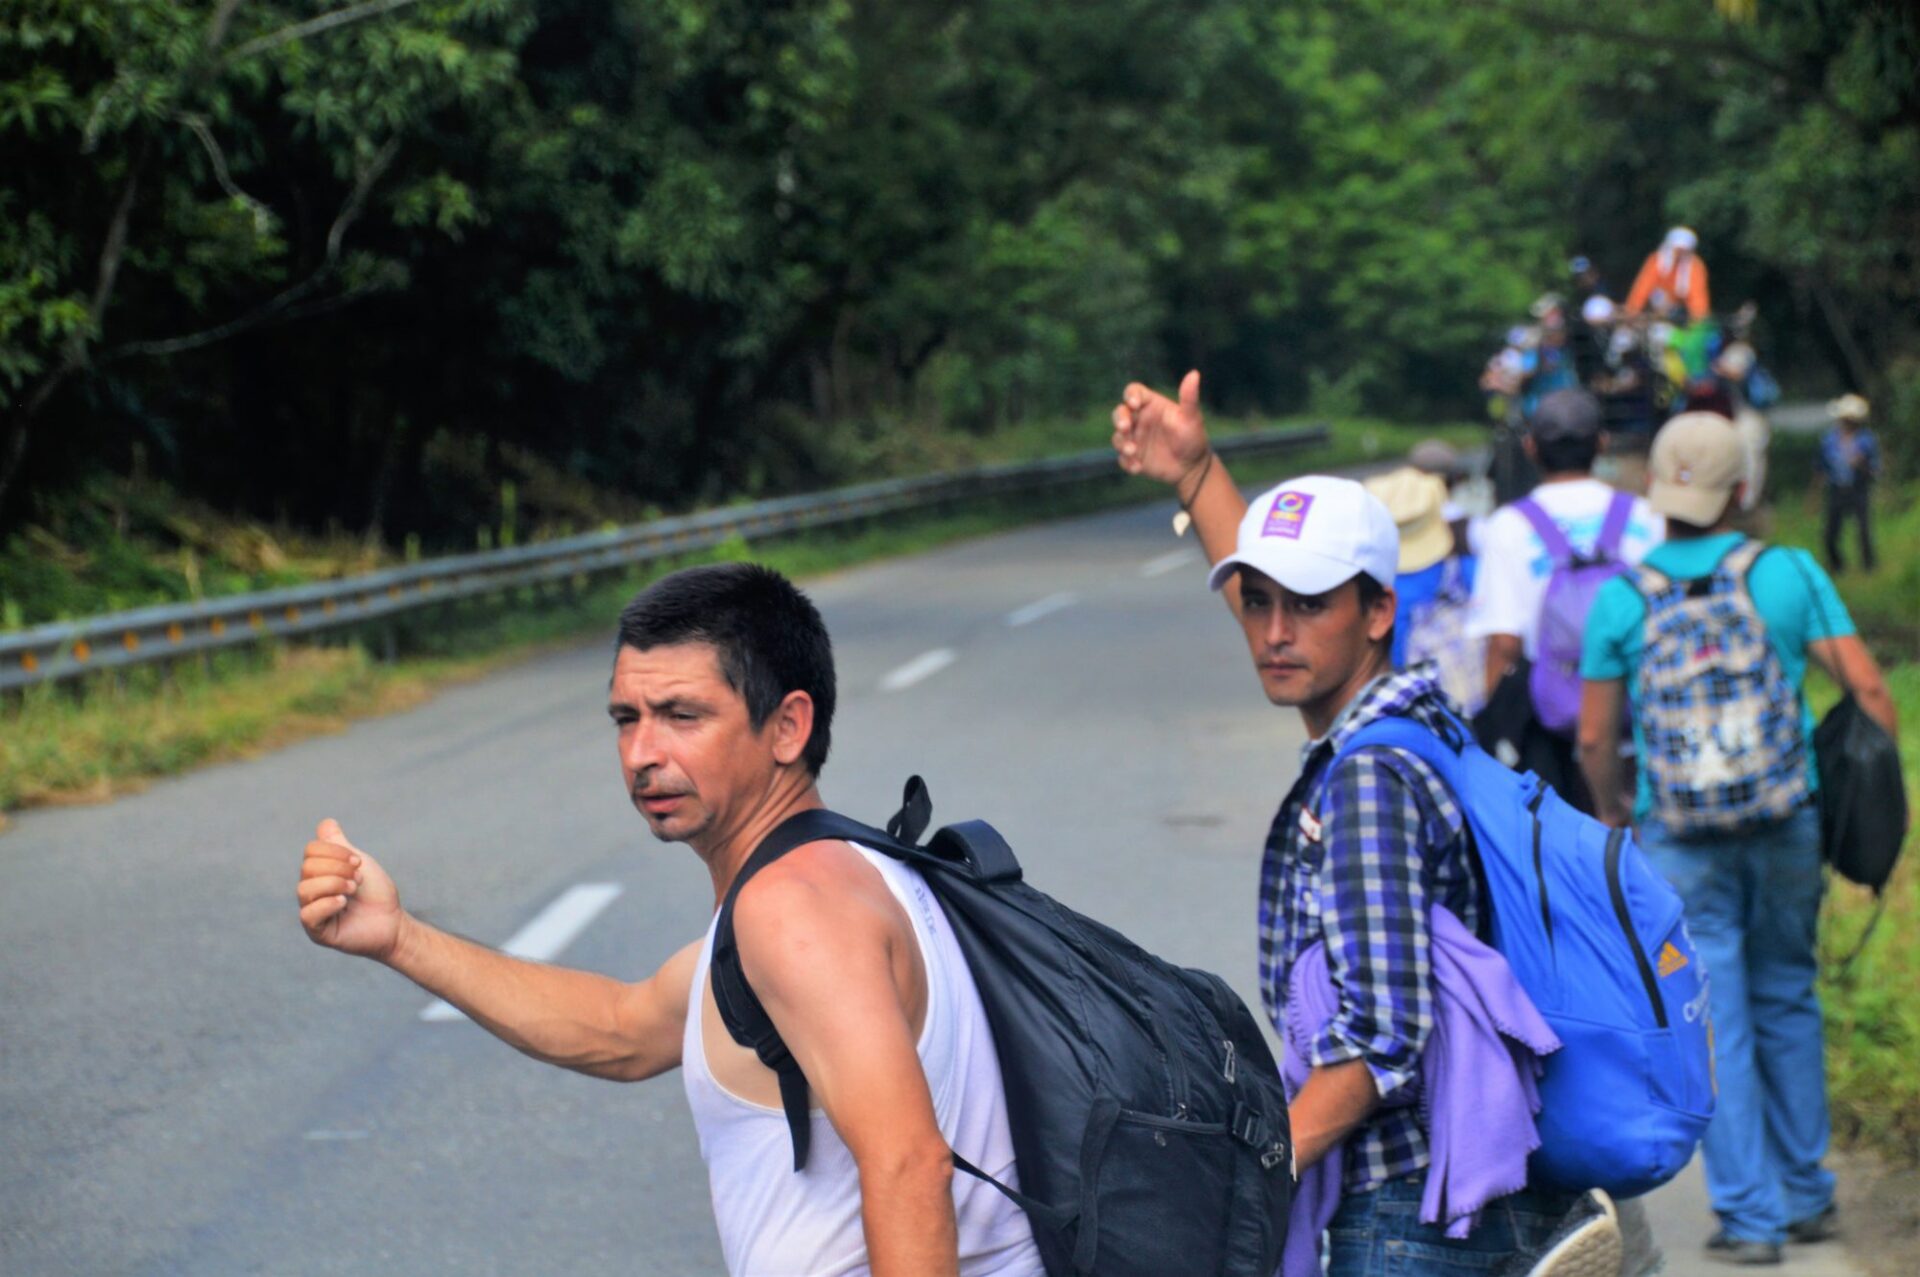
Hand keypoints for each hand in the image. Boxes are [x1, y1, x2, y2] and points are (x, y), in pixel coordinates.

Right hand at [297, 819, 402, 961]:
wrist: (393, 922)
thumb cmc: (376, 893)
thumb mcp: (359, 863)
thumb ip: (340, 845)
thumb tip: (326, 822)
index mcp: (319, 872)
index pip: (311, 851)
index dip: (335, 851)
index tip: (358, 861)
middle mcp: (311, 891)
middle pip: (307, 867)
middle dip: (338, 868)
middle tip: (358, 878)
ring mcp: (312, 911)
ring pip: (304, 889)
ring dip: (334, 884)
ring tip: (353, 889)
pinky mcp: (317, 932)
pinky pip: (308, 915)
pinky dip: (327, 904)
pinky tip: (344, 903)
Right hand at [1111, 369, 1210, 488]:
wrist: (1193, 466)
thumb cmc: (1193, 437)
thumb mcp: (1191, 417)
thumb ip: (1189, 397)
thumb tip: (1194, 373)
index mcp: (1150, 405)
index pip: (1133, 393)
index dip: (1130, 396)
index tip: (1134, 404)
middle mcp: (1139, 420)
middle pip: (1119, 413)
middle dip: (1119, 419)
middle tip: (1125, 428)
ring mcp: (1134, 439)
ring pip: (1118, 437)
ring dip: (1122, 443)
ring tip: (1133, 451)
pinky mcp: (1133, 457)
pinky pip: (1123, 459)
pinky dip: (1127, 462)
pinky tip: (1138, 467)